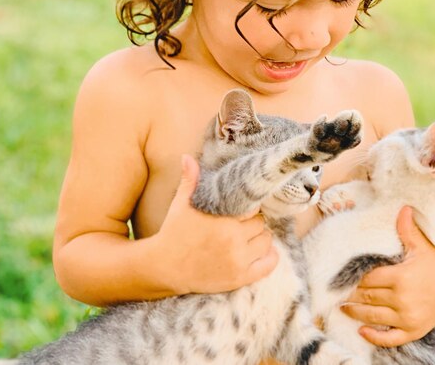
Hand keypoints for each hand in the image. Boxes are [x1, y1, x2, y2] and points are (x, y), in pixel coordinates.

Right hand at [155, 154, 277, 294]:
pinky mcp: (239, 278)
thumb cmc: (173, 233)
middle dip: (254, 222)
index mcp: (222, 220)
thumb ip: (190, 180)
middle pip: (261, 224)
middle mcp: (233, 240)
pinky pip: (268, 265)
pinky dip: (270, 257)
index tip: (242, 208)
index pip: (253, 207)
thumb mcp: (180, 204)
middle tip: (243, 223)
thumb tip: (188, 156)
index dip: (249, 207)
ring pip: (266, 241)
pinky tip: (261, 251)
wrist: (164, 268)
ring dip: (260, 237)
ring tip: (249, 236)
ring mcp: (238, 261)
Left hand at [341, 206, 434, 345]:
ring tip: (343, 307)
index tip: (342, 275)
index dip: (355, 277)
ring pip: (373, 317)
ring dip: (355, 313)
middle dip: (351, 294)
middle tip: (337, 291)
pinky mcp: (414, 330)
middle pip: (367, 297)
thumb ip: (408, 229)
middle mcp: (403, 300)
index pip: (368, 279)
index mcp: (402, 277)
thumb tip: (403, 207)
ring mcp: (408, 318)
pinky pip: (391, 338)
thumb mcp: (423, 245)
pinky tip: (362, 332)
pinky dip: (375, 337)